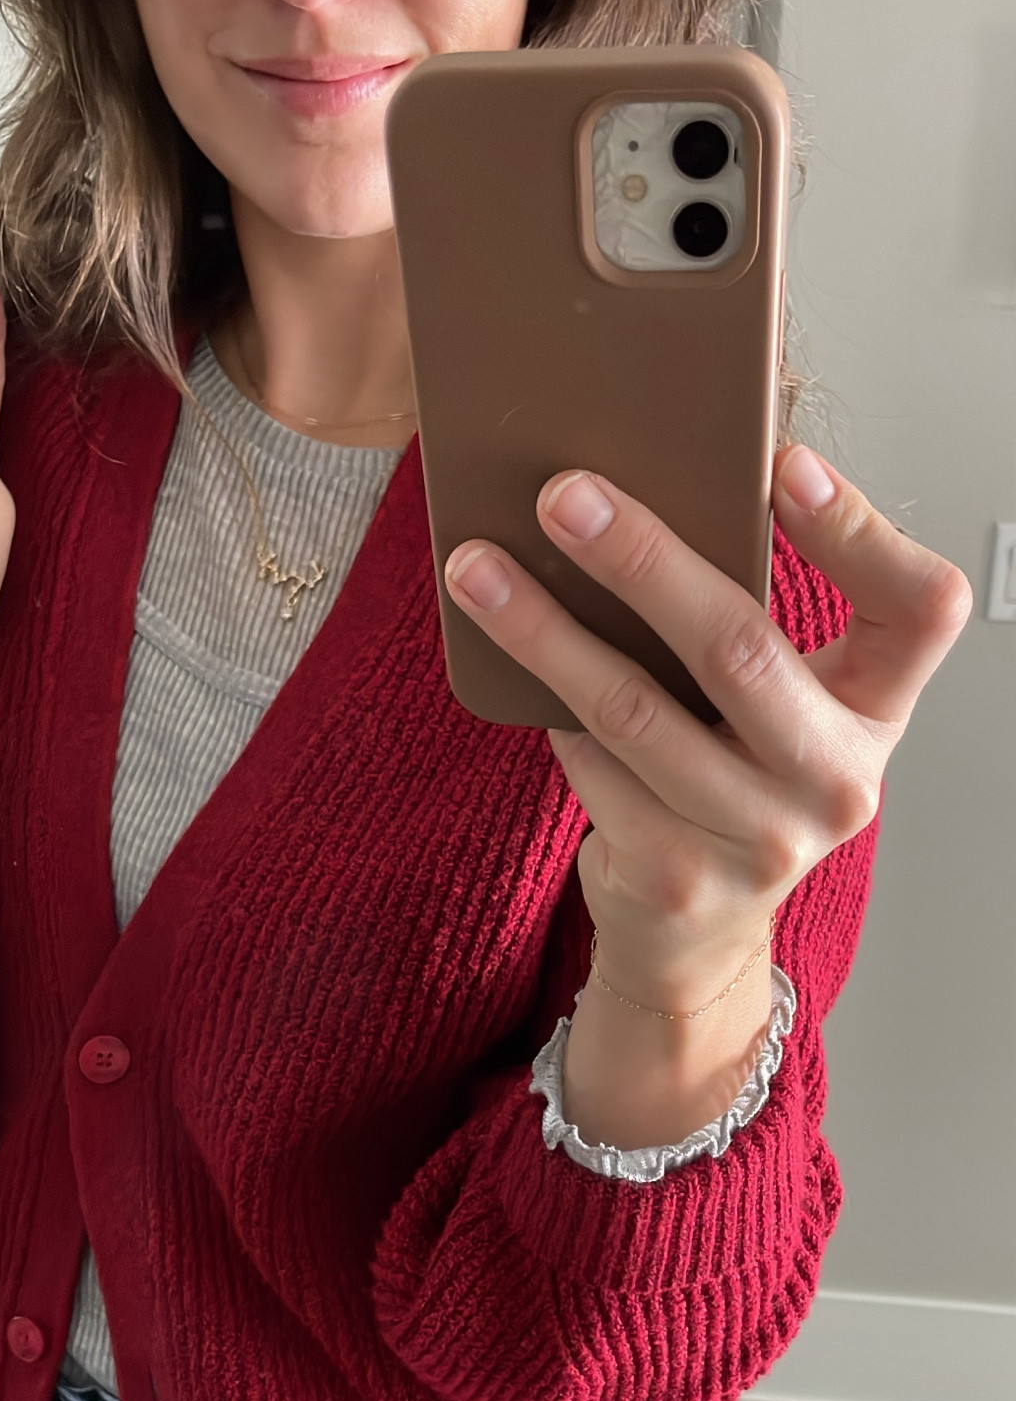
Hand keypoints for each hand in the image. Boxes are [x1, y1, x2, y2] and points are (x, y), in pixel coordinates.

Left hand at [443, 446, 972, 1014]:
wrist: (699, 934)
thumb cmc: (734, 785)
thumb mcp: (778, 711)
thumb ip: (750, 625)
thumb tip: (630, 502)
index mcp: (874, 713)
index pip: (920, 610)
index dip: (861, 534)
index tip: (783, 467)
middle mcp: (834, 781)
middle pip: (741, 647)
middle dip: (642, 559)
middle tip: (566, 496)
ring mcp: (757, 839)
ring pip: (635, 708)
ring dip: (545, 629)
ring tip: (480, 568)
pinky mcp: (673, 875)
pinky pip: (591, 764)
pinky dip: (549, 710)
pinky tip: (514, 668)